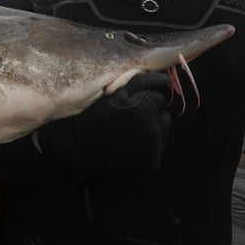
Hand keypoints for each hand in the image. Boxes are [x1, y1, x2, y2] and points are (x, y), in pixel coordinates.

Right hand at [37, 72, 170, 177]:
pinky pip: (157, 152)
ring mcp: (154, 149)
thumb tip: (165, 79)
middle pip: (164, 116)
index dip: (143, 101)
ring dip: (152, 132)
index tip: (128, 108)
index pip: (159, 98)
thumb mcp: (113, 95)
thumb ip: (139, 83)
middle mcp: (153, 128)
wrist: (80, 150)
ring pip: (163, 133)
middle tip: (128, 123)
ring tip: (129, 136)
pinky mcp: (152, 165)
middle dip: (151, 116)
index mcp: (144, 108)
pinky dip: (148, 151)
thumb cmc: (94, 118)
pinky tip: (131, 150)